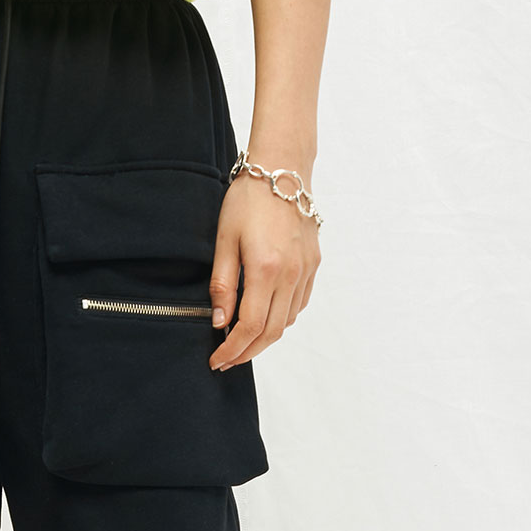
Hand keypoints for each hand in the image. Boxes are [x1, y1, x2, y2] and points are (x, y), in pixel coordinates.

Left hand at [208, 169, 320, 369]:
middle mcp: (291, 274)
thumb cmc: (248, 200)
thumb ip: (222, 285)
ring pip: (287, 320)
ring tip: (241, 342)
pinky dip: (281, 318)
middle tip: (227, 360)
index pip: (250, 327)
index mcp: (266, 270)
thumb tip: (219, 322)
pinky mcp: (313, 263)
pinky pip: (299, 303)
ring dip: (264, 338)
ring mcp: (306, 269)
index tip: (217, 360)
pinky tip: (264, 318)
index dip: (232, 349)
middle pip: (272, 332)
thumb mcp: (224, 241)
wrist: (282, 169)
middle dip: (248, 352)